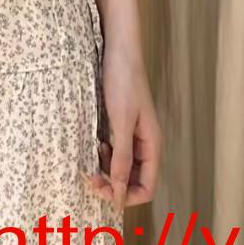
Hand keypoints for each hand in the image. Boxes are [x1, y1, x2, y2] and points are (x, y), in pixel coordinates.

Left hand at [86, 47, 160, 208]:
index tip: (104, 190)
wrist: (119, 49)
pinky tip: (95, 143)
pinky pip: (114, 150)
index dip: (127, 195)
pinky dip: (103, 154)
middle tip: (91, 177)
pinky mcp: (120, 125)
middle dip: (113, 184)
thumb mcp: (122, 122)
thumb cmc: (124, 81)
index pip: (147, 187)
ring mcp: (133, 134)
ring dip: (107, 169)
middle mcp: (144, 144)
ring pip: (121, 167)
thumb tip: (119, 194)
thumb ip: (121, 158)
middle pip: (133, 180)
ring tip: (93, 156)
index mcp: (152, 146)